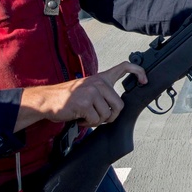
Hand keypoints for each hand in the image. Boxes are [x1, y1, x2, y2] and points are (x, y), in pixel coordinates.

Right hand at [17, 61, 147, 130]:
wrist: (47, 100)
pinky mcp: (84, 102)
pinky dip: (87, 124)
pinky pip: (95, 120)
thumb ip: (103, 92)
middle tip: (98, 118)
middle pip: (119, 105)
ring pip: (107, 115)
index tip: (144, 81)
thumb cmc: (67, 97)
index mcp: (101, 78)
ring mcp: (91, 92)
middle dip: (111, 116)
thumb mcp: (88, 88)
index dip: (138, 73)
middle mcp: (98, 82)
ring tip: (85, 116)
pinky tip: (79, 118)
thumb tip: (118, 106)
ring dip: (97, 121)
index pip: (125, 67)